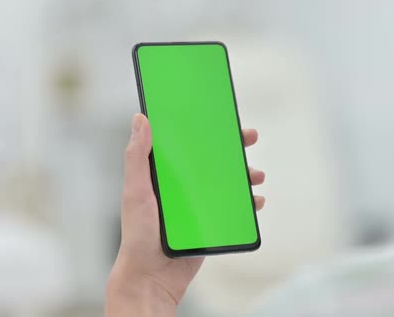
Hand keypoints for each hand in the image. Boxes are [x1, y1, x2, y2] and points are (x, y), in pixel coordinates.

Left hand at [106, 114, 265, 316]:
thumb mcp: (136, 191)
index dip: (204, 128)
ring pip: (227, 183)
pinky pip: (233, 208)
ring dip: (245, 175)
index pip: (186, 144)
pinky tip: (257, 200)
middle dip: (233, 148)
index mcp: (164, 175)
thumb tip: (140, 118)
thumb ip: (137, 157)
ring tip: (257, 175)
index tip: (221, 116)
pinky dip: (248, 203)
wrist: (152, 276)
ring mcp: (198, 205)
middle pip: (212, 160)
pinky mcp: (210, 223)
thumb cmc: (138, 234)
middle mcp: (183, 187)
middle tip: (250, 137)